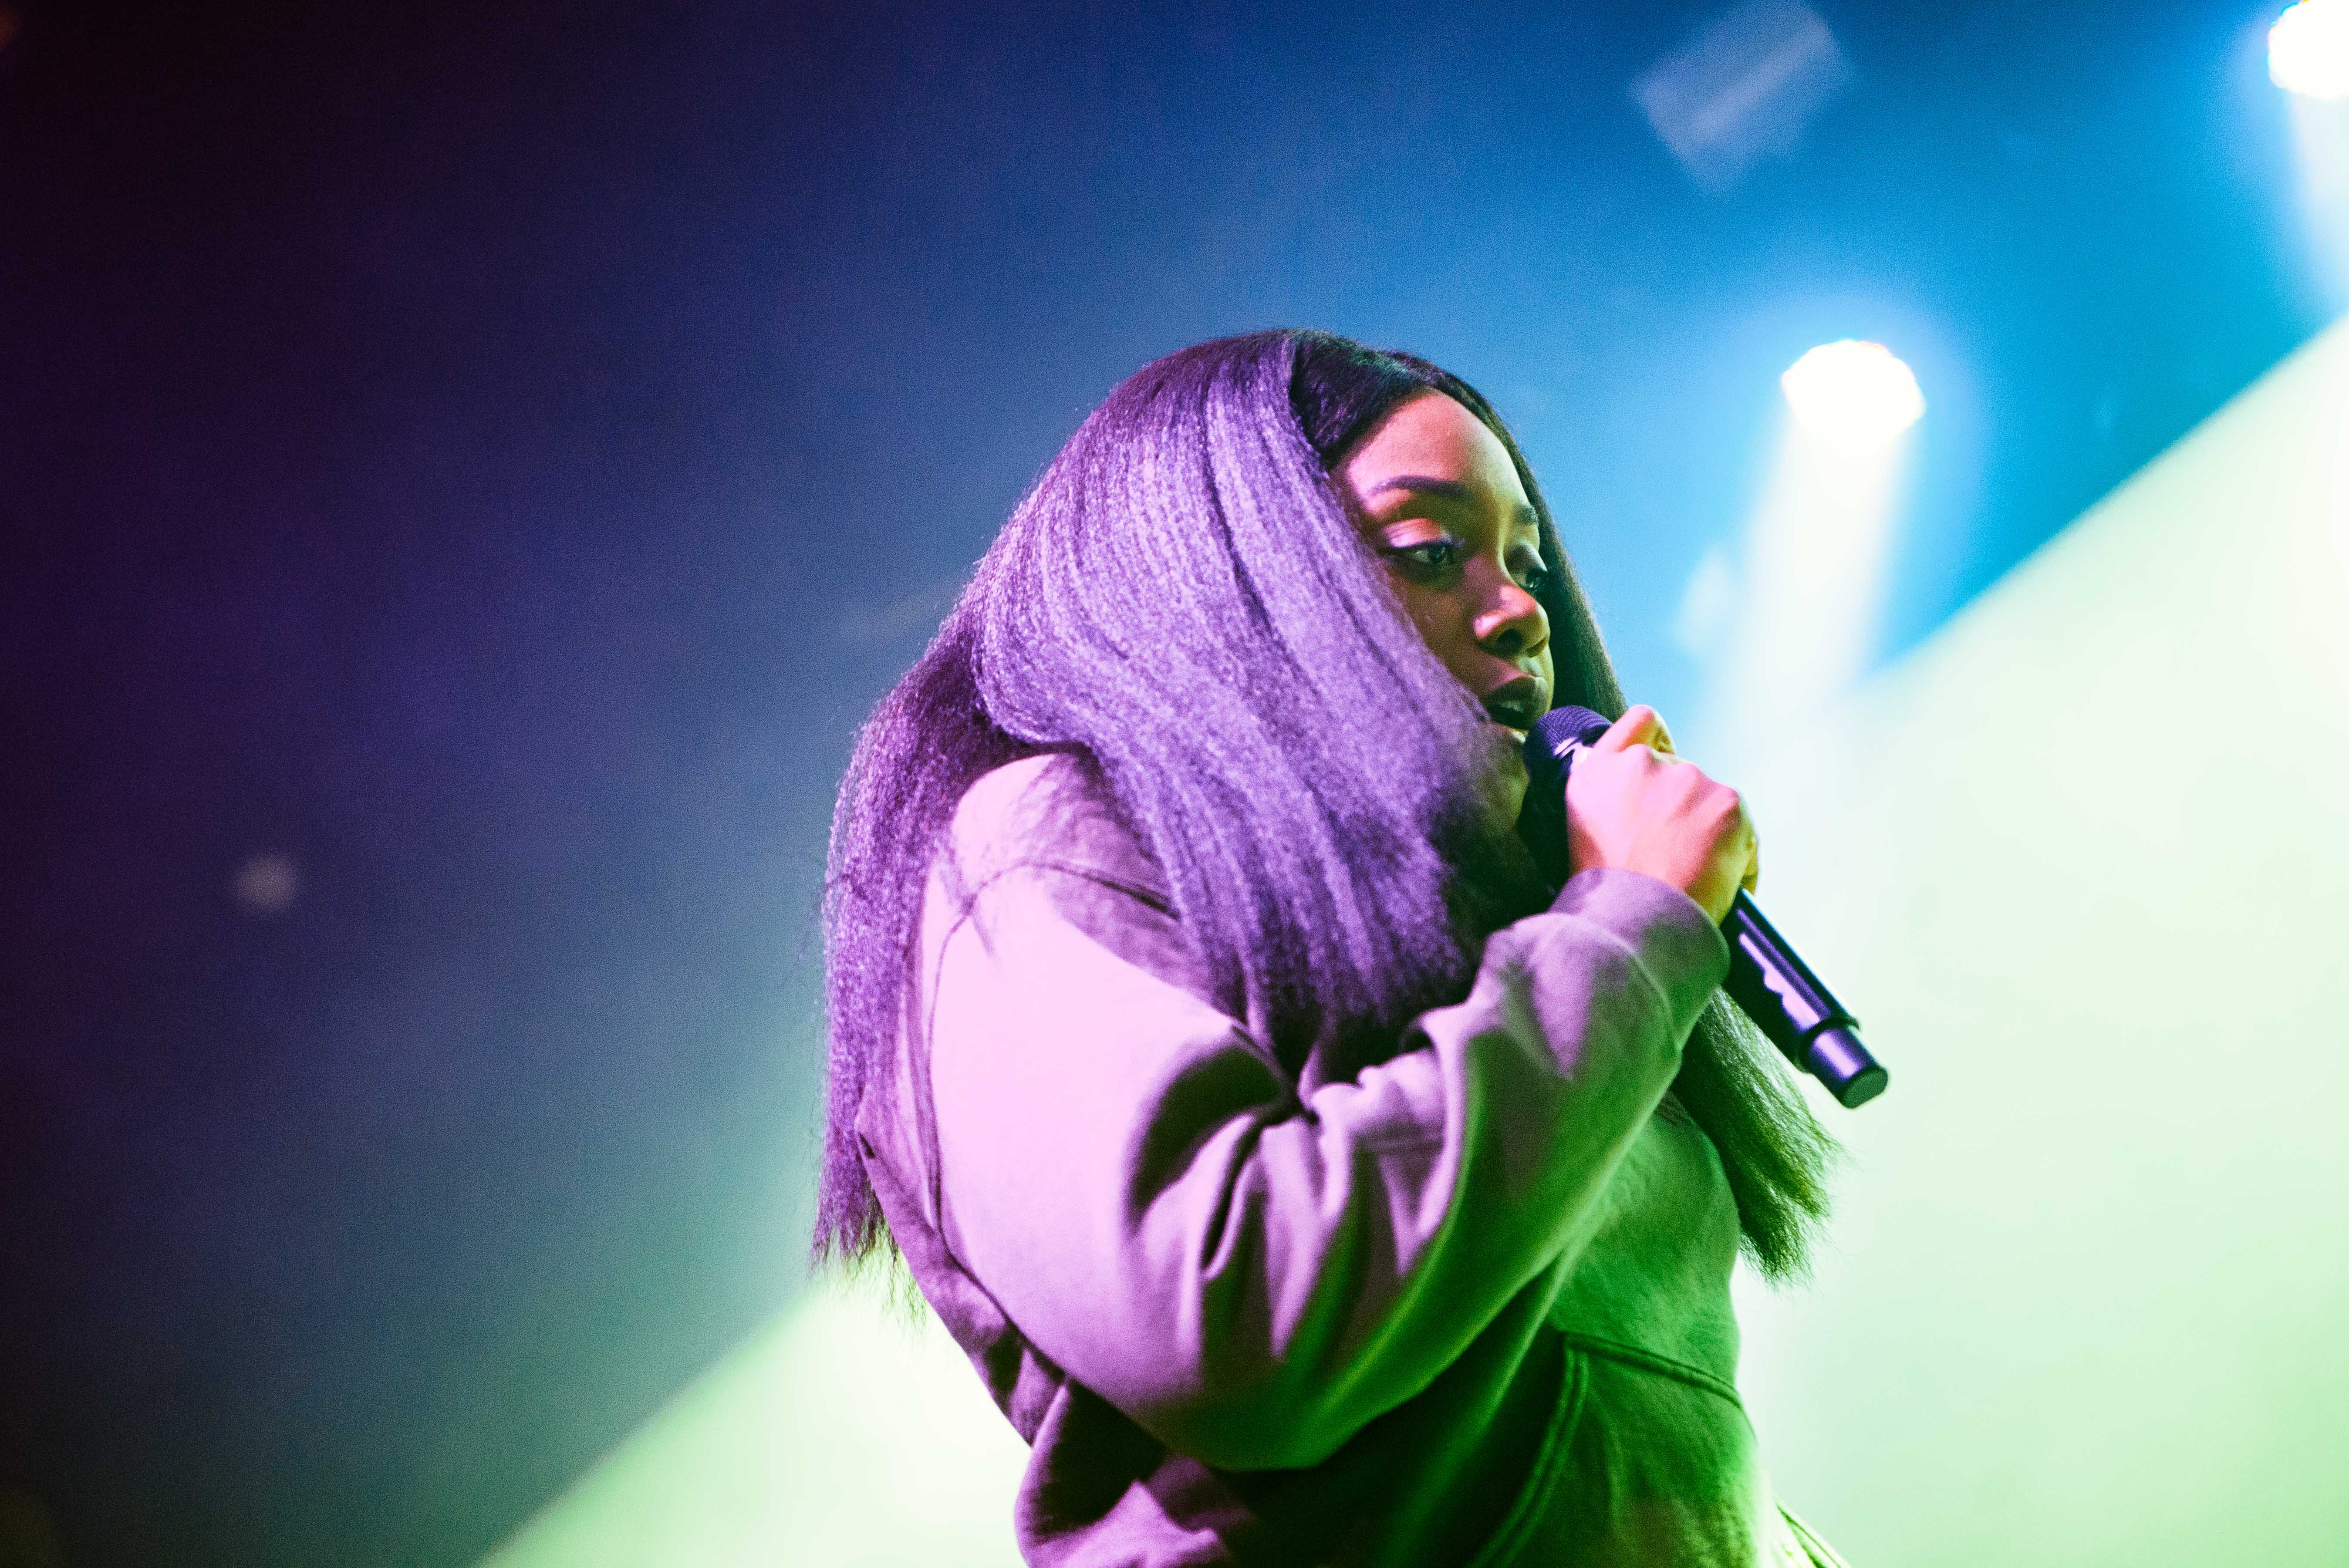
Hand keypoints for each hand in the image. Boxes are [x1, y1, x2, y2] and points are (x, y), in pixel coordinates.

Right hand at [1561, 706, 1757, 924]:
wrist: (1631, 922)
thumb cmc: (1604, 895)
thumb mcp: (1582, 832)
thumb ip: (1609, 799)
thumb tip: (1639, 805)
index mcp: (1598, 770)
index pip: (1641, 723)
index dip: (1659, 744)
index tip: (1663, 772)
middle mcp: (1641, 763)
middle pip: (1681, 774)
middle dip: (1682, 811)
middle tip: (1673, 858)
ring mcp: (1686, 778)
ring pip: (1711, 801)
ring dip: (1708, 833)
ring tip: (1693, 878)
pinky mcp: (1727, 802)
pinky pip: (1743, 829)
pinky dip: (1739, 858)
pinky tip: (1720, 884)